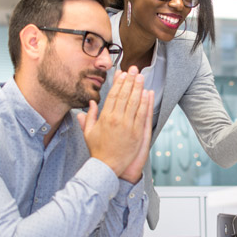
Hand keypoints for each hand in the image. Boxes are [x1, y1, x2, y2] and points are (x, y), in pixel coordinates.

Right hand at [78, 66, 152, 180]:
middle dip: (129, 80)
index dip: (118, 83)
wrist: (107, 167)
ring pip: (134, 102)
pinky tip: (147, 93)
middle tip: (134, 69)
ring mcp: (127, 126)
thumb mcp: (89, 133)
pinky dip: (145, 103)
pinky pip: (142, 114)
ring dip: (138, 88)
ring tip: (141, 76)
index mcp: (105, 118)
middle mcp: (116, 119)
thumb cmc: (98, 151)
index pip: (113, 95)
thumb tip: (90, 103)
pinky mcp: (137, 133)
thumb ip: (90, 117)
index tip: (122, 73)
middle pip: (124, 95)